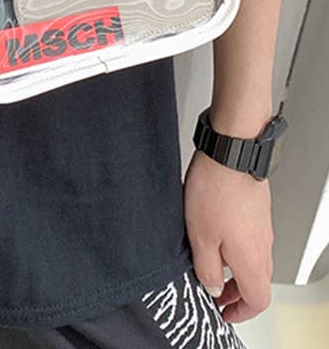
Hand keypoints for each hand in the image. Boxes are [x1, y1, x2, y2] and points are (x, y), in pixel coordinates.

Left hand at [183, 148, 273, 322]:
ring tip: (210, 262)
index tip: (223, 312)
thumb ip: (207, 269)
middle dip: (235, 292)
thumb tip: (213, 287)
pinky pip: (250, 238)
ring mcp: (262, 226)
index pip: (258, 300)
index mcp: (252, 260)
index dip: (240, 312)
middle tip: (214, 291)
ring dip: (234, 268)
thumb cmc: (216, 190)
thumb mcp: (200, 238)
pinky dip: (235, 247)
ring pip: (254, 259)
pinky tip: (214, 233)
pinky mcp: (257, 210)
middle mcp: (263, 246)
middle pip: (257, 282)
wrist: (231, 152)